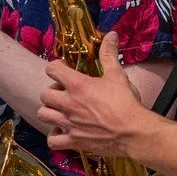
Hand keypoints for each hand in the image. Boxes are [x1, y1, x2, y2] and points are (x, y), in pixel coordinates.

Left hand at [41, 34, 153, 163]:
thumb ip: (109, 54)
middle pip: (44, 94)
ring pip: (43, 115)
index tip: (63, 70)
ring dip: (50, 111)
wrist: (133, 132)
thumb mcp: (117, 75)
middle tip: (63, 93)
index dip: (56, 67)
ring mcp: (68, 123)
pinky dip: (54, 136)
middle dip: (51, 91)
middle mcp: (68, 103)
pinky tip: (63, 131)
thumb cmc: (125, 102)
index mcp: (77, 85)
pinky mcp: (73, 141)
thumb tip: (111, 34)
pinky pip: (52, 141)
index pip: (52, 69)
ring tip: (61, 111)